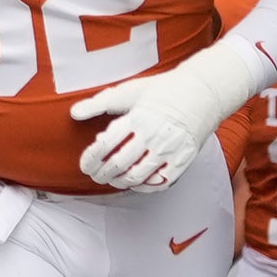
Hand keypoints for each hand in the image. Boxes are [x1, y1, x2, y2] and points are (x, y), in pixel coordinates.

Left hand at [71, 43, 254, 192]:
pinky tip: (135, 183)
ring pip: (137, 176)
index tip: (84, 164)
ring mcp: (170, 149)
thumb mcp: (129, 91)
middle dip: (101, 174)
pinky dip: (144, 187)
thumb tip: (73, 113)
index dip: (90, 159)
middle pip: (119, 164)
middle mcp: (153, 135)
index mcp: (138, 117)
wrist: (203, 92)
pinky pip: (160, 182)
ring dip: (119, 182)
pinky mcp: (184, 159)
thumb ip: (99, 103)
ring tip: (111, 180)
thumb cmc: (162, 90)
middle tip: (94, 175)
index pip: (105, 145)